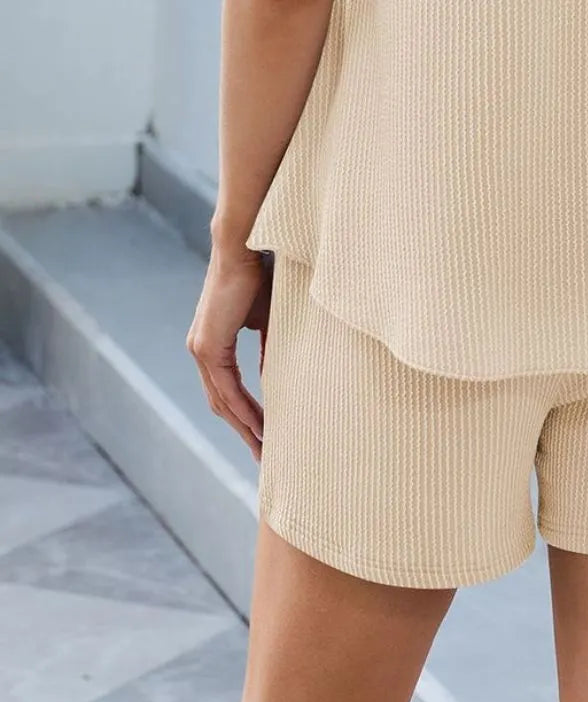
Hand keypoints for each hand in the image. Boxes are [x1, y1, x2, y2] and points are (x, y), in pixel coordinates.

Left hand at [186, 245, 271, 462]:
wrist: (246, 246)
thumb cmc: (261, 275)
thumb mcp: (269, 320)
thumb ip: (268, 350)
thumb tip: (274, 377)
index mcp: (212, 344)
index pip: (227, 391)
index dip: (245, 415)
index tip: (266, 435)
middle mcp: (201, 349)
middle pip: (221, 404)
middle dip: (244, 432)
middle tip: (264, 455)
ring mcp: (202, 348)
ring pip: (222, 401)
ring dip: (244, 427)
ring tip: (265, 449)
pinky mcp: (208, 345)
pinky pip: (226, 388)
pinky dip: (243, 409)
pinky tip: (260, 426)